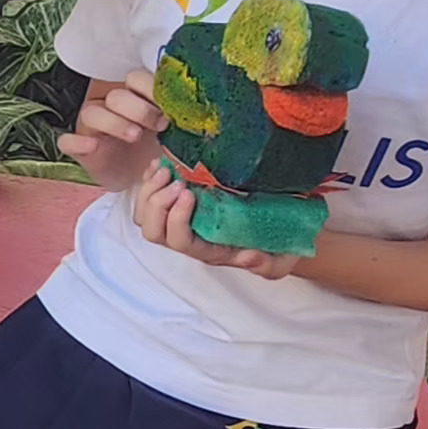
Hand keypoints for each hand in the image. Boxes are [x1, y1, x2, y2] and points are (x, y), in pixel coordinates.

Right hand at [58, 70, 168, 189]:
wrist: (142, 182)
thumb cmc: (158, 151)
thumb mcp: (172, 133)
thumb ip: (177, 116)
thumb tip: (195, 107)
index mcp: (133, 97)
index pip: (135, 78)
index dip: (152, 89)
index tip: (171, 110)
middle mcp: (109, 107)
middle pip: (116, 95)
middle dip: (139, 109)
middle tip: (159, 126)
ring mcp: (92, 127)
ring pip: (92, 113)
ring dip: (115, 123)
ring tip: (135, 136)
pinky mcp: (80, 149)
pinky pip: (67, 141)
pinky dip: (77, 142)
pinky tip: (92, 146)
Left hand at [133, 165, 306, 279]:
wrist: (282, 229)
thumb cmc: (277, 245)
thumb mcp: (280, 259)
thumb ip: (267, 265)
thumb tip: (248, 257)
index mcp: (208, 250)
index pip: (179, 241)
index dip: (177, 218)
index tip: (190, 192)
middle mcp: (189, 236)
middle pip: (153, 230)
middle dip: (158, 203)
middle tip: (177, 180)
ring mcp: (180, 219)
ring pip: (145, 214)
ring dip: (150, 189)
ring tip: (167, 168)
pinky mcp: (177, 202)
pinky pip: (149, 196)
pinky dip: (150, 178)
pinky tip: (163, 163)